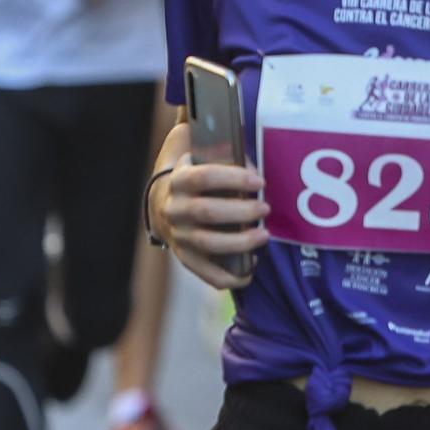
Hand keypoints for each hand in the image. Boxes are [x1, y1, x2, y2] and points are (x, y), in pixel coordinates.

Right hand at [156, 153, 270, 289]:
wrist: (163, 202)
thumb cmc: (197, 176)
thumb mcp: (204, 155)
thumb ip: (227, 153)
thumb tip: (255, 169)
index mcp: (179, 179)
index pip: (203, 177)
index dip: (233, 178)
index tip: (260, 181)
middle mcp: (174, 208)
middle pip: (207, 211)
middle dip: (241, 211)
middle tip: (265, 208)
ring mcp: (177, 234)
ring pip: (206, 242)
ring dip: (239, 242)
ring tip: (264, 235)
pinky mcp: (184, 255)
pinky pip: (204, 271)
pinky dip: (227, 276)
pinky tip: (250, 269)